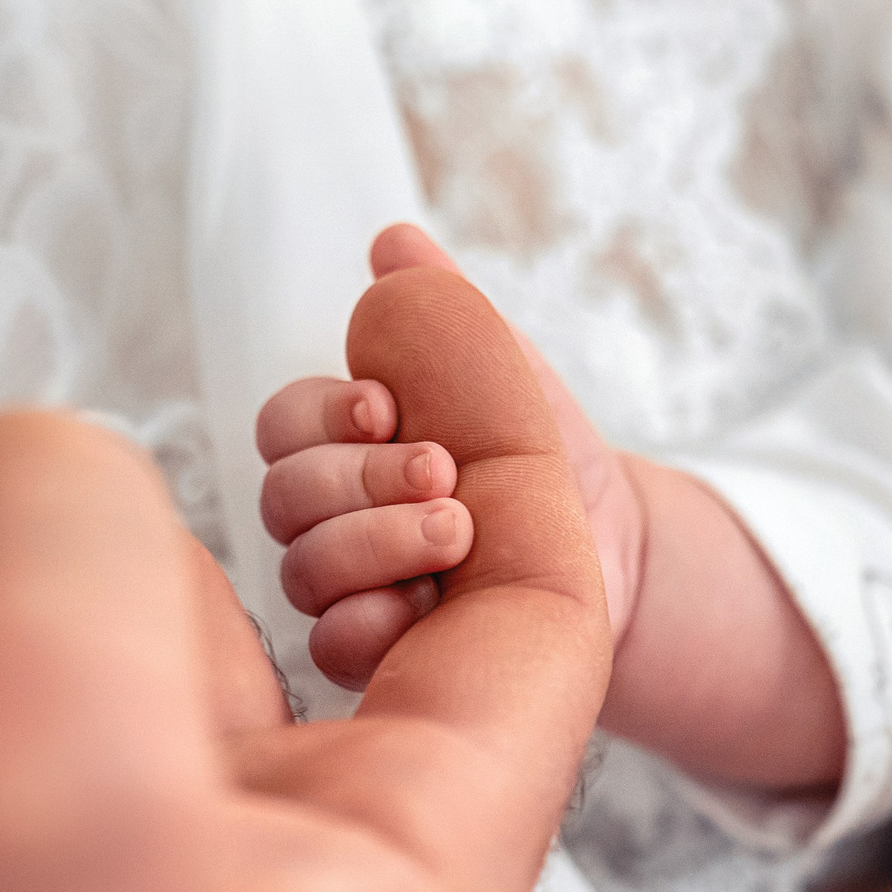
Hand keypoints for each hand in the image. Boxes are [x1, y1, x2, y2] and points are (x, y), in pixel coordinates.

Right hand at [258, 224, 646, 690]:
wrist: (607, 542)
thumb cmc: (542, 455)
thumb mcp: (500, 370)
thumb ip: (440, 308)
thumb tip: (395, 241)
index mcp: (344, 444)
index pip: (284, 423)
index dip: (322, 413)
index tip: (386, 407)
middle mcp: (330, 516)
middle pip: (285, 494)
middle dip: (361, 477)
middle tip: (443, 470)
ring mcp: (346, 587)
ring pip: (304, 568)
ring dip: (376, 543)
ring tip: (459, 530)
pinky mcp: (374, 650)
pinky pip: (332, 643)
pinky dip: (375, 618)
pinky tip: (428, 602)